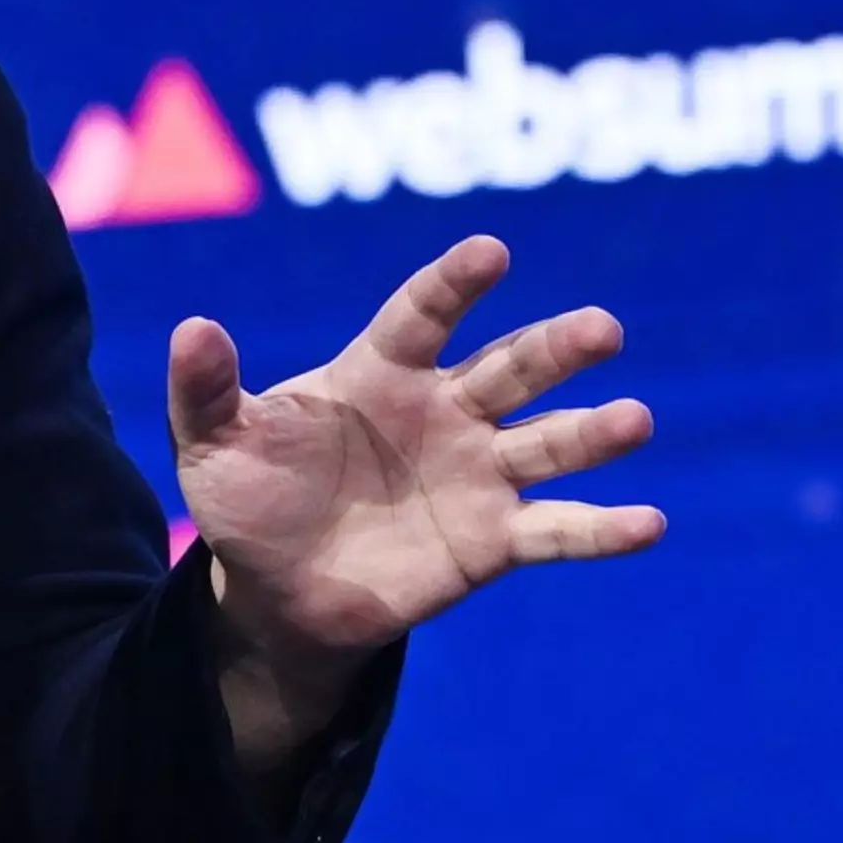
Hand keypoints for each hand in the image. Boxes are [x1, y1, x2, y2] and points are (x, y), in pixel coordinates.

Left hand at [175, 235, 658, 748]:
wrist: (278, 590)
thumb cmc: (249, 498)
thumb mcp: (212, 444)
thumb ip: (206, 388)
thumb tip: (192, 328)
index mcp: (381, 371)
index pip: (423, 315)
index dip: (454, 285)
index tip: (491, 253)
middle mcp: (445, 411)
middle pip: (509, 369)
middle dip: (556, 349)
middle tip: (604, 328)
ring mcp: (478, 475)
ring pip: (548, 445)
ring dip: (592, 433)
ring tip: (635, 420)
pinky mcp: (495, 541)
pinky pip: (558, 531)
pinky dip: (603, 530)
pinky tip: (649, 523)